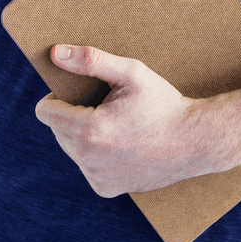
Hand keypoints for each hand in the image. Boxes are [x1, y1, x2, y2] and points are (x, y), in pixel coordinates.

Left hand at [35, 45, 222, 197]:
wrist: (195, 142)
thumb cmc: (163, 103)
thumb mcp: (131, 73)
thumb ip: (90, 61)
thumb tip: (55, 53)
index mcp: (89, 131)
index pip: (45, 113)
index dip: (58, 97)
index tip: (79, 91)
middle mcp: (88, 160)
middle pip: (57, 130)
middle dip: (73, 115)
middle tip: (104, 106)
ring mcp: (97, 177)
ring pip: (71, 148)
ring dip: (83, 134)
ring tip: (115, 124)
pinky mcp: (106, 188)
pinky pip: (86, 165)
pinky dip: (96, 153)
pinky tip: (121, 143)